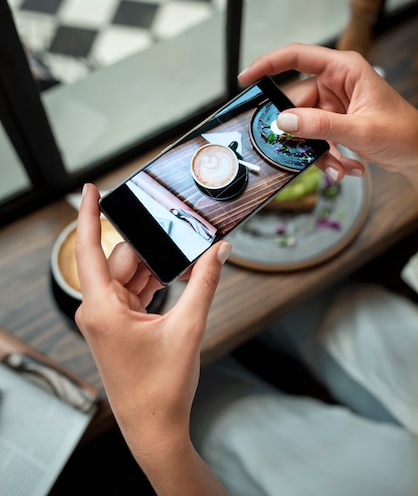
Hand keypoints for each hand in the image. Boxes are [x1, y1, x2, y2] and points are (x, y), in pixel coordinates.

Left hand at [75, 183, 230, 493]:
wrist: (154, 427)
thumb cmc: (160, 388)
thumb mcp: (188, 328)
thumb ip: (205, 282)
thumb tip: (219, 251)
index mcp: (102, 308)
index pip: (89, 248)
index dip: (90, 214)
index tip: (90, 188)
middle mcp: (98, 309)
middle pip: (123, 259)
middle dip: (154, 248)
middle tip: (188, 241)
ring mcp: (107, 317)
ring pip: (131, 274)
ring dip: (158, 268)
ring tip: (191, 268)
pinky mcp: (117, 324)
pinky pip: (134, 290)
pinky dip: (155, 283)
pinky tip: (180, 280)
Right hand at [239, 43, 417, 188]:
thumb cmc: (403, 133)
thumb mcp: (360, 130)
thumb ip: (320, 125)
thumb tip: (284, 121)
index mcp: (344, 69)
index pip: (297, 56)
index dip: (268, 64)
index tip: (246, 79)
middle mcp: (336, 83)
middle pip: (296, 102)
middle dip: (301, 133)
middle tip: (302, 151)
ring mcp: (334, 104)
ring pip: (304, 126)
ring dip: (318, 151)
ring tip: (339, 166)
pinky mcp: (334, 123)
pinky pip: (315, 138)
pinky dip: (327, 156)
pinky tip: (347, 166)